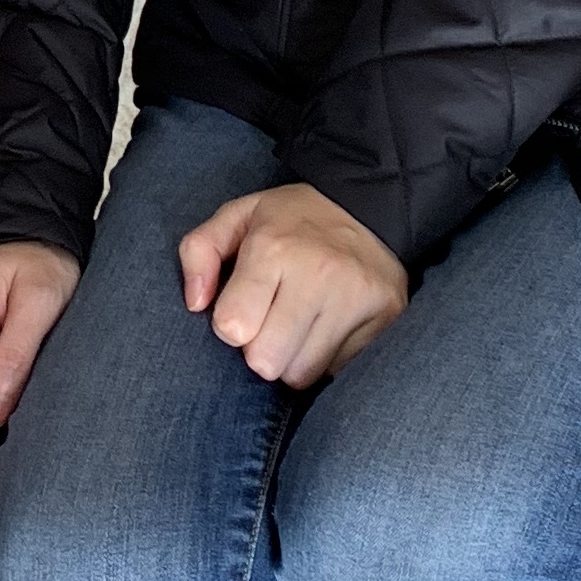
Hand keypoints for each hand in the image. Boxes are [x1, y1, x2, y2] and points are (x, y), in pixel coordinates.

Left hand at [179, 183, 406, 387]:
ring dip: (293, 360)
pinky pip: (340, 372)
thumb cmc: (291, 221)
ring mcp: (356, 297)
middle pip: (266, 362)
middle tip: (271, 322)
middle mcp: (317, 273)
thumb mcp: (237, 217)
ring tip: (299, 327)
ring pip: (303, 374)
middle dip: (260, 350)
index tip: (242, 308)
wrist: (368, 205)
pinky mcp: (386, 316)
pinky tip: (328, 329)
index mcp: (273, 248)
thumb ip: (199, 252)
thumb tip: (195, 304)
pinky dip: (327, 359)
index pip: (233, 327)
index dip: (230, 324)